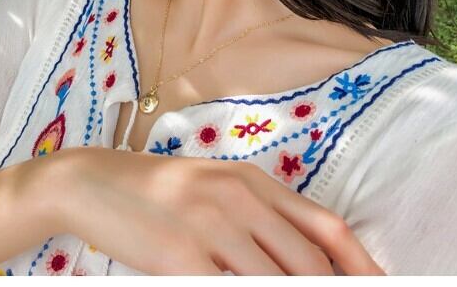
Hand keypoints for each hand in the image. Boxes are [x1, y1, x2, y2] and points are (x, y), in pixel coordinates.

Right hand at [46, 147, 384, 275]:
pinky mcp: (178, 256)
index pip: (325, 227)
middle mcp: (239, 199)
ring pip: (273, 286)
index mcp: (252, 180)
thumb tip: (304, 267)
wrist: (94, 182)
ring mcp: (209, 226)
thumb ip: (258, 218)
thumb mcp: (214, 189)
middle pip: (308, 266)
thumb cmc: (158, 191)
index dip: (362, 264)